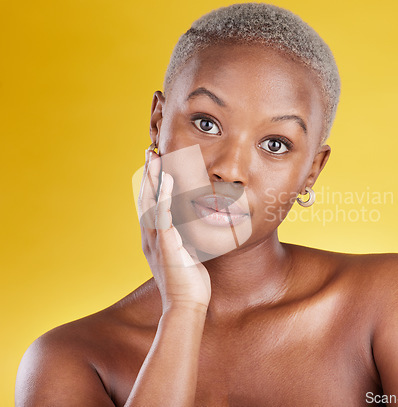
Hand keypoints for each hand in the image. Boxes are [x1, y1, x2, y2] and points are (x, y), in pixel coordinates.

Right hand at [137, 149, 210, 311]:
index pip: (150, 203)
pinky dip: (163, 196)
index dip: (151, 183)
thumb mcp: (186, 254)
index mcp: (155, 237)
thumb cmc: (189, 282)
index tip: (156, 163)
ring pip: (151, 202)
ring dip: (152, 178)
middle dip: (148, 173)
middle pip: (146, 197)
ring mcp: (156, 240)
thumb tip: (191, 227)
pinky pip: (163, 216)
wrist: (186, 305)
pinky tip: (166, 179)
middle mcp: (151, 236)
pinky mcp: (165, 245)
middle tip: (150, 151)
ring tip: (154, 156)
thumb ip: (184, 239)